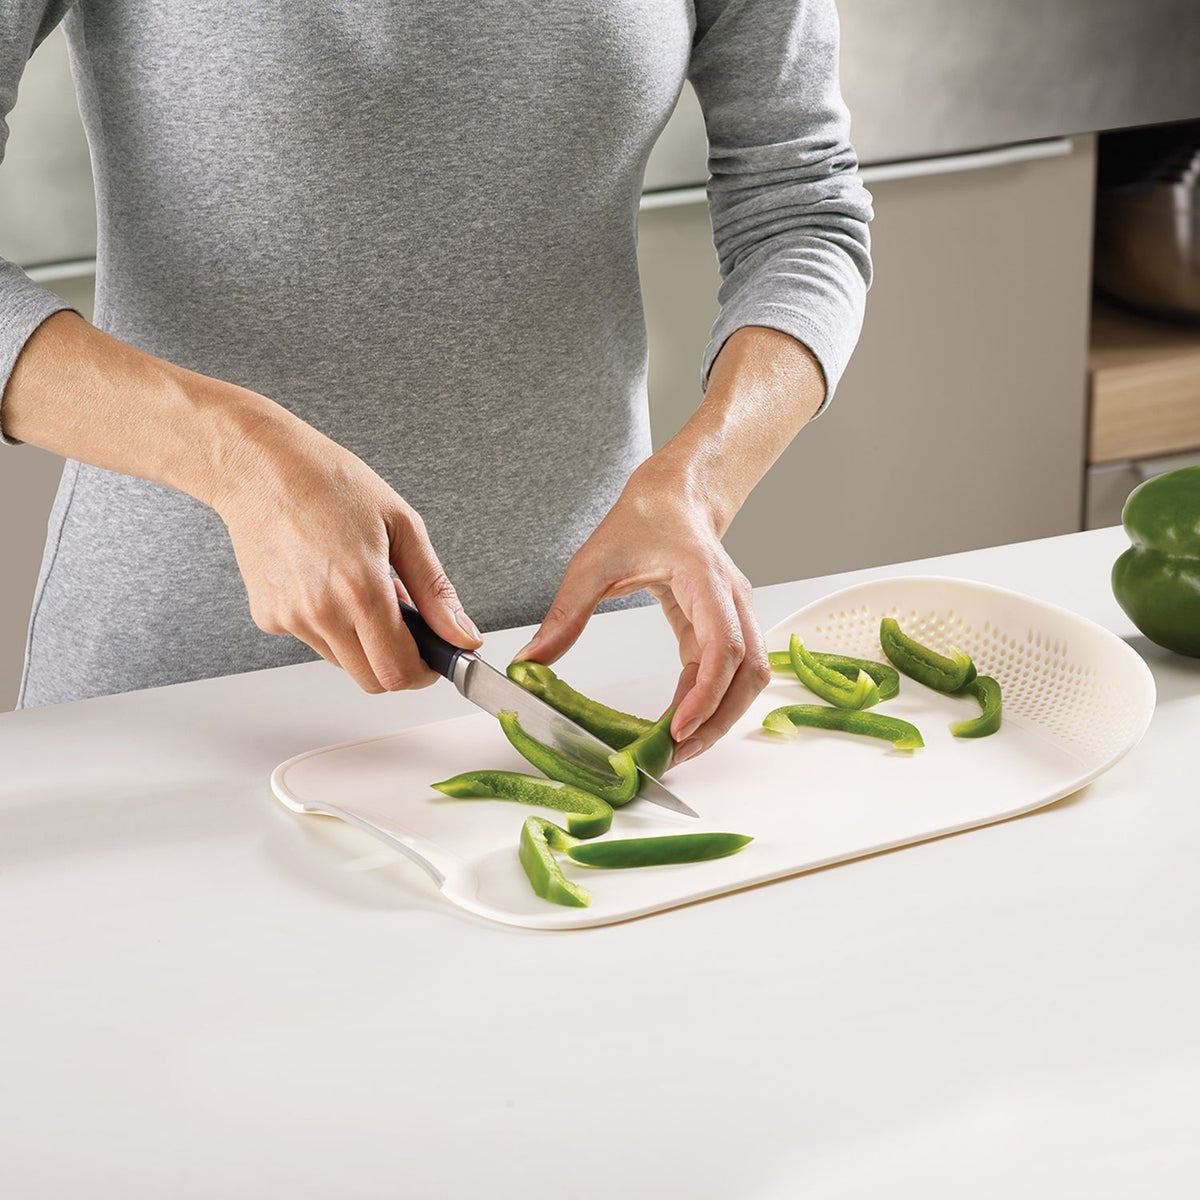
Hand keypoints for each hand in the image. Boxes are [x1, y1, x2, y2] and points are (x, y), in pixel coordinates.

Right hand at [214, 417, 481, 692]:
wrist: (259, 467)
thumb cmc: (330, 484)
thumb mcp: (402, 526)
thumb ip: (436, 590)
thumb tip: (463, 636)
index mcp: (361, 589)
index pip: (399, 671)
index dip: (424, 673)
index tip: (433, 659)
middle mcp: (321, 612)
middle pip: (372, 680)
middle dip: (396, 663)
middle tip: (403, 625)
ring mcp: (290, 618)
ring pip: (343, 662)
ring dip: (363, 643)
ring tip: (360, 590)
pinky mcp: (268, 617)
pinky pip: (312, 641)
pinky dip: (330, 626)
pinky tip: (326, 583)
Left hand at [513, 462, 769, 762]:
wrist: (673, 496)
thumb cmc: (642, 519)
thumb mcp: (592, 564)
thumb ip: (565, 615)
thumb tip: (531, 662)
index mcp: (704, 578)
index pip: (724, 646)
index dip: (706, 693)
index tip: (678, 728)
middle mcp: (732, 599)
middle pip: (748, 672)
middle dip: (717, 720)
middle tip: (675, 754)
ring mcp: (736, 613)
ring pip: (748, 677)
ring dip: (720, 716)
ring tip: (678, 748)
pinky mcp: (725, 626)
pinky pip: (729, 672)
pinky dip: (710, 701)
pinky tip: (679, 721)